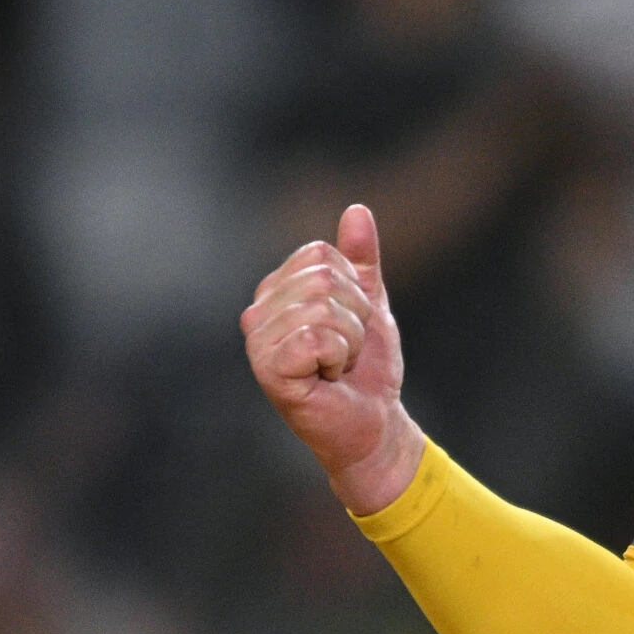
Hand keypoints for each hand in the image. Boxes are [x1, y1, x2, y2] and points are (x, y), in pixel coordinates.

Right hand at [241, 203, 424, 511]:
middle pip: (323, 278)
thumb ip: (361, 260)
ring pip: (323, 308)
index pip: (321, 254)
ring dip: (349, 341)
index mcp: (277, 292)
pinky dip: (337, 357)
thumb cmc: (367, 370)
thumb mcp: (371, 305)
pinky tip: (327, 379)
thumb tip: (356, 210)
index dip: (354, 289)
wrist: (375, 423)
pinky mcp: (268, 369)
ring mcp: (259, 342)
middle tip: (346, 351)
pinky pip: (316, 336)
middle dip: (356, 317)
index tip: (351, 325)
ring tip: (337, 366)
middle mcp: (258, 313)